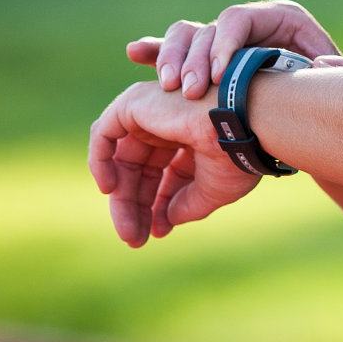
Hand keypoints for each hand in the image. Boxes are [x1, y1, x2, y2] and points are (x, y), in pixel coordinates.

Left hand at [89, 78, 259, 247]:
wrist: (241, 125)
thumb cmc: (236, 153)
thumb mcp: (213, 190)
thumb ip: (187, 205)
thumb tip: (167, 220)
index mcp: (192, 135)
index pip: (165, 173)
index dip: (159, 204)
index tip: (158, 233)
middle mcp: (170, 120)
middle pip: (141, 169)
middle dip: (137, 205)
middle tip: (134, 239)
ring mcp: (151, 109)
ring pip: (123, 158)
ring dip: (122, 196)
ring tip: (127, 229)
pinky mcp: (134, 103)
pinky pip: (103, 133)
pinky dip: (100, 162)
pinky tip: (110, 191)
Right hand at [126, 0, 342, 98]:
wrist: (319, 98)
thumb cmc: (326, 85)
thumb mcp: (333, 77)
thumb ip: (333, 71)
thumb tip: (326, 65)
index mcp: (277, 18)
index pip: (239, 19)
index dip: (224, 43)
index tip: (217, 75)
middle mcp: (246, 24)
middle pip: (207, 28)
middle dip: (193, 58)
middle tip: (188, 90)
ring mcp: (223, 40)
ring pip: (185, 35)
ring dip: (170, 58)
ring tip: (168, 88)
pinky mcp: (205, 58)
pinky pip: (175, 50)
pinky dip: (155, 52)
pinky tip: (136, 53)